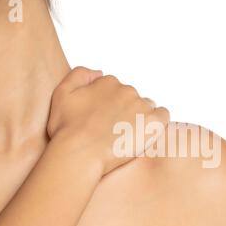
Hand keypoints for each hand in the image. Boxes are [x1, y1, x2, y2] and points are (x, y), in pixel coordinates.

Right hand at [48, 67, 169, 173]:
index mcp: (108, 82)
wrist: (80, 153)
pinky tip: (145, 134)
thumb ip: (79, 75)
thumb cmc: (67, 129)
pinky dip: (157, 123)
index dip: (109, 105)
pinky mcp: (154, 122)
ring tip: (128, 135)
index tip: (103, 119)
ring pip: (146, 107)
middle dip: (125, 111)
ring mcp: (141, 105)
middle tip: (114, 131)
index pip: (115, 89)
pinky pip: (163, 115)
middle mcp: (127, 90)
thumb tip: (99, 72)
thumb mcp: (61, 94)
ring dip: (140, 117)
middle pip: (131, 97)